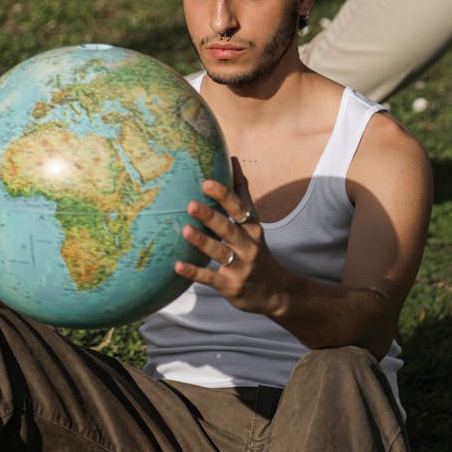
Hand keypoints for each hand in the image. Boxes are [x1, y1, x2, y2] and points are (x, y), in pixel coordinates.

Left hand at [176, 160, 284, 315]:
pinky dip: (194, 273)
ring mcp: (240, 268)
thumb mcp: (254, 223)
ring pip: (220, 252)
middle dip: (211, 217)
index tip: (206, 182)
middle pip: (230, 229)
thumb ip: (242, 193)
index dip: (224, 195)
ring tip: (185, 230)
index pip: (240, 208)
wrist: (274, 291)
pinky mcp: (230, 286)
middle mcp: (249, 246)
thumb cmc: (256, 249)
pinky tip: (177, 265)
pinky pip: (210, 278)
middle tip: (191, 204)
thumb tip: (233, 160)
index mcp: (253, 228)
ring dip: (203, 242)